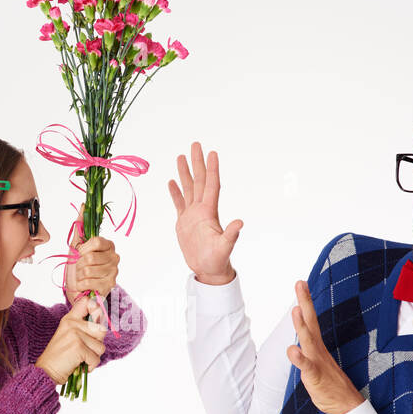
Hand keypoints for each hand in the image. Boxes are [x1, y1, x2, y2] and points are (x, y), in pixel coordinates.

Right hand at [35, 293, 107, 385]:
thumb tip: (103, 324)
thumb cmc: (60, 357)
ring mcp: (75, 334)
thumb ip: (84, 328)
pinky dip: (90, 366)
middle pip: (101, 330)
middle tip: (85, 350)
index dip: (97, 309)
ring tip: (80, 358)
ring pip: (101, 346)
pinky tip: (79, 365)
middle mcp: (72, 323)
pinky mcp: (78, 347)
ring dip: (93, 357)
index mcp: (70, 319)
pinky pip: (96, 358)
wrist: (46, 372)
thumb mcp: (69, 336)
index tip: (97, 318)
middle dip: (97, 344)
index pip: (87, 302)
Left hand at [64, 201, 119, 303]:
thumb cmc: (77, 267)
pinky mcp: (110, 285)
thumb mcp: (76, 245)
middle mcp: (114, 257)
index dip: (84, 248)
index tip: (79, 252)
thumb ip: (80, 225)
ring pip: (89, 270)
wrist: (77, 289)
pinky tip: (83, 284)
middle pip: (91, 257)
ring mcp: (114, 272)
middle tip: (79, 267)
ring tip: (81, 276)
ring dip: (79, 274)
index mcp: (108, 245)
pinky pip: (90, 282)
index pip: (97, 241)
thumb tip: (83, 205)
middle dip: (79, 263)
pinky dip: (81, 284)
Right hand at [168, 141, 240, 284]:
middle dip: (197, 162)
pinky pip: (179, 203)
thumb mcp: (225, 247)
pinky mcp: (184, 222)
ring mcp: (193, 215)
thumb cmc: (217, 260)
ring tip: (181, 157)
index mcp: (210, 212)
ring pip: (188, 188)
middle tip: (196, 144)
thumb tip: (240, 223)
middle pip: (199, 180)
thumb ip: (231, 235)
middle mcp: (202, 209)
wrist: (208, 269)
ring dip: (185, 173)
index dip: (212, 169)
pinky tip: (172, 182)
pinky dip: (175, 192)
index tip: (212, 153)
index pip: (211, 185)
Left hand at [286, 280, 365, 413]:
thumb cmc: (329, 383)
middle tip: (300, 283)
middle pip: (310, 322)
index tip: (301, 284)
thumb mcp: (313, 363)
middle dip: (305, 302)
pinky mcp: (315, 376)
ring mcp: (317, 361)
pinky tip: (292, 350)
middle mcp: (317, 349)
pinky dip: (299, 358)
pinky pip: (307, 366)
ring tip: (296, 309)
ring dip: (302, 325)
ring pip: (308, 341)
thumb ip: (304, 352)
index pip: (310, 320)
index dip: (305, 302)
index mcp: (316, 345)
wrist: (345, 403)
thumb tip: (295, 344)